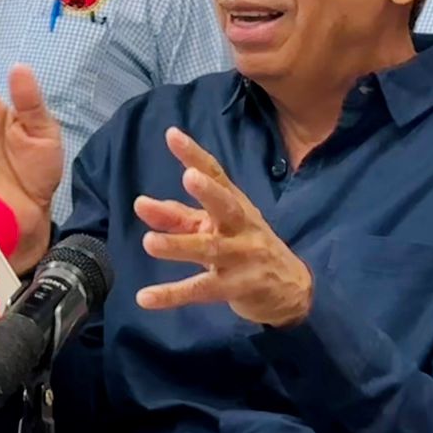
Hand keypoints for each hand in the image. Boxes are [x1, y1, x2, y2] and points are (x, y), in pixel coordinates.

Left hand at [135, 127, 312, 327]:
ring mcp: (241, 258)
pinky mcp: (236, 288)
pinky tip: (145, 297)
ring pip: (210, 250)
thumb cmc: (245, 246)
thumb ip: (177, 217)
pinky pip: (201, 291)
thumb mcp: (214, 226)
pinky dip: (172, 295)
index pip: (216, 174)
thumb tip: (141, 205)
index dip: (195, 155)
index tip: (172, 134)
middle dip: (208, 192)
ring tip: (149, 241)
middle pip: (226, 207)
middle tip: (189, 176)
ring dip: (179, 246)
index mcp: (234, 205)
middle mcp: (240, 227)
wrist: (291, 290)